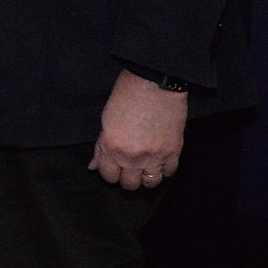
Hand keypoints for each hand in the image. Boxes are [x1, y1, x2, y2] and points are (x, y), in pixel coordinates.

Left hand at [88, 69, 187, 189]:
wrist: (155, 83)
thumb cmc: (126, 96)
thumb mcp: (105, 120)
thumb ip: (100, 146)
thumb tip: (93, 165)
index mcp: (111, 147)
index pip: (108, 176)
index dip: (110, 173)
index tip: (114, 168)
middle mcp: (131, 157)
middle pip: (129, 184)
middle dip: (128, 179)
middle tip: (130, 169)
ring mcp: (154, 156)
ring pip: (151, 183)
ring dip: (147, 178)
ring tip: (146, 168)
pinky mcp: (173, 151)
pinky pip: (170, 172)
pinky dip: (165, 169)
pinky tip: (161, 161)